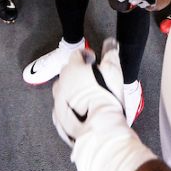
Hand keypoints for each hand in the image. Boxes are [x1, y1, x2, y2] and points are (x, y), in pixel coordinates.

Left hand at [51, 39, 155, 170]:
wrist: (99, 128)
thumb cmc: (106, 96)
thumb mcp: (113, 71)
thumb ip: (110, 54)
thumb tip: (110, 42)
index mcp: (73, 69)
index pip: (77, 54)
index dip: (87, 55)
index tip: (95, 59)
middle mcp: (61, 83)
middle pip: (67, 72)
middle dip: (78, 72)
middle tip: (92, 78)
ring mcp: (57, 102)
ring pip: (63, 90)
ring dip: (72, 90)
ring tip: (86, 96)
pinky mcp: (57, 119)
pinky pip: (62, 108)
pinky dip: (69, 107)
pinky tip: (80, 112)